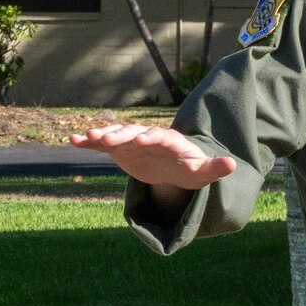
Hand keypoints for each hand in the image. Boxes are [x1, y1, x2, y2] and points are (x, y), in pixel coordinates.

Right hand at [69, 124, 236, 189]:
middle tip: (106, 139)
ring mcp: (132, 142)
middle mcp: (149, 137)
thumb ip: (215, 168)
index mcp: (170, 141)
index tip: (141, 140)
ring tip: (86, 137)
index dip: (151, 137)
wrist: (174, 167)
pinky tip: (73, 140)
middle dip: (121, 135)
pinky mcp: (120, 149)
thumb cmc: (190, 169)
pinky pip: (103, 144)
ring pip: (116, 135)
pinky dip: (89, 142)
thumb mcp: (203, 172)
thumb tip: (233, 165)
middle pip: (134, 133)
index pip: (161, 136)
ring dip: (102, 135)